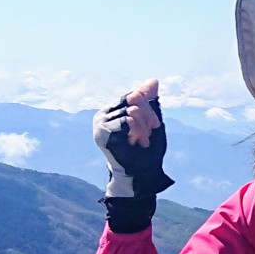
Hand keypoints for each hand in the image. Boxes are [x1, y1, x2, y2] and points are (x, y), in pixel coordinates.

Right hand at [92, 78, 174, 201]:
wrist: (140, 173)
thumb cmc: (145, 149)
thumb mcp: (150, 120)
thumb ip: (149, 101)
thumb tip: (154, 80)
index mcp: (112, 110)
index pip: (133, 94)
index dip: (147, 108)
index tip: (154, 125)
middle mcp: (102, 115)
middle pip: (133, 99)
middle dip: (147, 117)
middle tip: (148, 135)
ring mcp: (100, 124)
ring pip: (132, 110)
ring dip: (143, 128)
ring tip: (140, 141)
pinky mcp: (103, 133)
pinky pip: (127, 121)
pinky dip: (137, 132)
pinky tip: (134, 143)